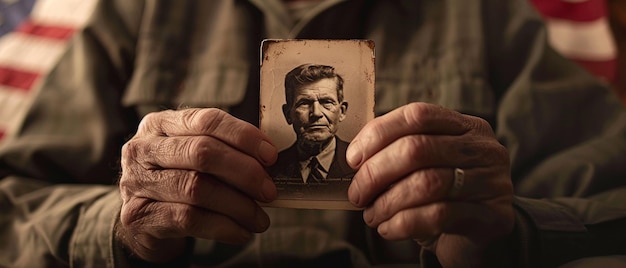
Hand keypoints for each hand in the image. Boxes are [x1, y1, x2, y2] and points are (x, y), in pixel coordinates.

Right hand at [117, 108, 277, 262]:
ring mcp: (137, 182)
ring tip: (259, 218)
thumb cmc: (178, 178)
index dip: (243, 136)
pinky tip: (241, 232)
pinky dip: (222, 227)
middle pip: (201, 152)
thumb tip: (269, 158)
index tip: (270, 155)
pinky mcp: (139, 216)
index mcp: (160, 124)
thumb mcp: (193, 156)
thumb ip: (223, 148)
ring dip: (237, 205)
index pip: (206, 120)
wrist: (143, 219)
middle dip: (244, 172)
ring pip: (196, 188)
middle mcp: (143, 148)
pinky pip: (189, 219)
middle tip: (269, 191)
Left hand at [346, 103, 513, 266]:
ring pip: (427, 183)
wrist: (476, 238)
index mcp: (465, 126)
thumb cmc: (441, 197)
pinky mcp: (492, 216)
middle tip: (357, 193)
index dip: (379, 133)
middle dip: (376, 172)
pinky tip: (388, 228)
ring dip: (388, 201)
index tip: (354, 158)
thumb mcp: (424, 167)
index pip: (417, 115)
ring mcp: (492, 182)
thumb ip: (398, 153)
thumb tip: (355, 156)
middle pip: (418, 148)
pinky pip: (439, 215)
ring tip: (372, 214)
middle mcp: (483, 149)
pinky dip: (404, 222)